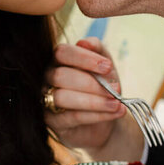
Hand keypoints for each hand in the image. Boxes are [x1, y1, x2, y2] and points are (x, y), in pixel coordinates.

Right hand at [44, 38, 144, 160]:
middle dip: (91, 83)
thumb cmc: (102, 89)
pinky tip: (115, 112)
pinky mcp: (53, 122)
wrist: (105, 121)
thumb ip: (98, 51)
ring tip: (116, 103)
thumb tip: (85, 42)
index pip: (63, 52)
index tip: (108, 67)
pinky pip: (72, 117)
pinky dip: (97, 115)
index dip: (84, 58)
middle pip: (60, 76)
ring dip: (95, 101)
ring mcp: (47, 100)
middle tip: (115, 89)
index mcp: (58, 61)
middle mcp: (48, 78)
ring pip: (63, 97)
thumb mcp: (105, 68)